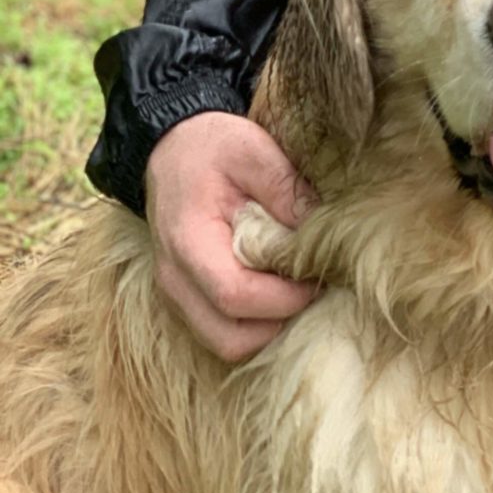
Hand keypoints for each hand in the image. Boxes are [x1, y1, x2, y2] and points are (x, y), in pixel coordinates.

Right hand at [145, 111, 317, 361]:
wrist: (170, 148)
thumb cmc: (212, 148)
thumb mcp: (253, 151)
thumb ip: (286, 189)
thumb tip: (322, 232)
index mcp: (188, 243)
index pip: (235, 295)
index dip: (284, 297)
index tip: (319, 277)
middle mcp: (175, 281)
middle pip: (231, 338)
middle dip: (281, 322)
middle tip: (315, 288)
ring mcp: (178, 296)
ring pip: (227, 344)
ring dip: (270, 329)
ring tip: (300, 291)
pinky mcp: (188, 300)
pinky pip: (223, 332)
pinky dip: (256, 325)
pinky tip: (281, 293)